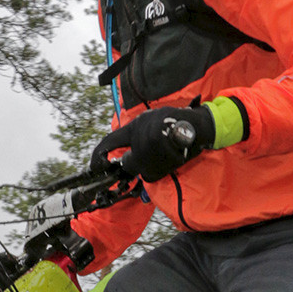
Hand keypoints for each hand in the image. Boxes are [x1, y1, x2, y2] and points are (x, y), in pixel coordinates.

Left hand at [90, 104, 215, 183]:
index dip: (97, 156)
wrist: (197, 127)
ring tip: (162, 151)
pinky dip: (158, 167)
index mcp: (134, 129)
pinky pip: (153, 173)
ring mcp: (151, 159)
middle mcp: (140, 144)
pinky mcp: (162, 168)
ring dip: (148, 164)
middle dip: (133, 162)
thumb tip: (126, 148)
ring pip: (141, 169)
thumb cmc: (173, 120)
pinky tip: (167, 156)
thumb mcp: (150, 118)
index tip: (95, 165)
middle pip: (128, 163)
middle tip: (143, 156)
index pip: (108, 143)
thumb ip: (136, 131)